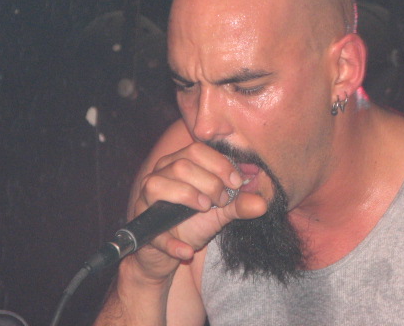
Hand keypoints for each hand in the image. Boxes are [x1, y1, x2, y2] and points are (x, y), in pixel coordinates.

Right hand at [126, 142, 266, 282]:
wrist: (167, 253)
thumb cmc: (192, 222)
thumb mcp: (220, 212)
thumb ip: (239, 204)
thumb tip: (262, 204)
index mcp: (178, 163)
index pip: (197, 150)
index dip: (219, 164)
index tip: (236, 183)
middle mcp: (159, 175)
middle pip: (181, 166)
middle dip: (208, 182)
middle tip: (221, 200)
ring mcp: (145, 199)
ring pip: (159, 184)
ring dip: (187, 197)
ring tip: (205, 209)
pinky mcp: (141, 225)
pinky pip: (151, 230)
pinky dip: (171, 242)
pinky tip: (187, 251)